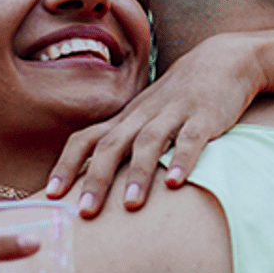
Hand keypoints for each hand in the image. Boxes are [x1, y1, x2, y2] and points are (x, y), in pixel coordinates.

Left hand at [46, 33, 265, 216]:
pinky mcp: (204, 115)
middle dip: (96, 178)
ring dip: (138, 174)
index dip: (67, 165)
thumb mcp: (147, 118)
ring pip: (149, 142)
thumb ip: (127, 146)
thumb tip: (98, 187)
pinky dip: (183, 160)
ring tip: (130, 206)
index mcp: (125, 119)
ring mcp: (173, 113)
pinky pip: (191, 139)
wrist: (223, 60)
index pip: (86, 139)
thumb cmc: (179, 98)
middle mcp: (143, 115)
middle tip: (85, 213)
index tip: (51, 196)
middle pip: (112, 145)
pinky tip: (176, 185)